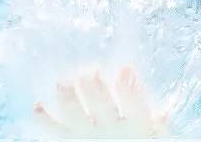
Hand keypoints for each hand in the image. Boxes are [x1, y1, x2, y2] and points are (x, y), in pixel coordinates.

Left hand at [33, 67, 168, 138]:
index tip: (125, 67)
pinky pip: (55, 130)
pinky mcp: (72, 138)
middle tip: (90, 70)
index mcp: (136, 125)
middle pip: (101, 107)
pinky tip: (36, 105)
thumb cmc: (140, 141)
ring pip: (75, 116)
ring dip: (68, 98)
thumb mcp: (157, 137)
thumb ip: (158, 125)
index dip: (129, 88)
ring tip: (63, 80)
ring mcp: (88, 134)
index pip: (134, 106)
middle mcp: (110, 130)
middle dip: (96, 89)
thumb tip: (163, 114)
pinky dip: (44, 118)